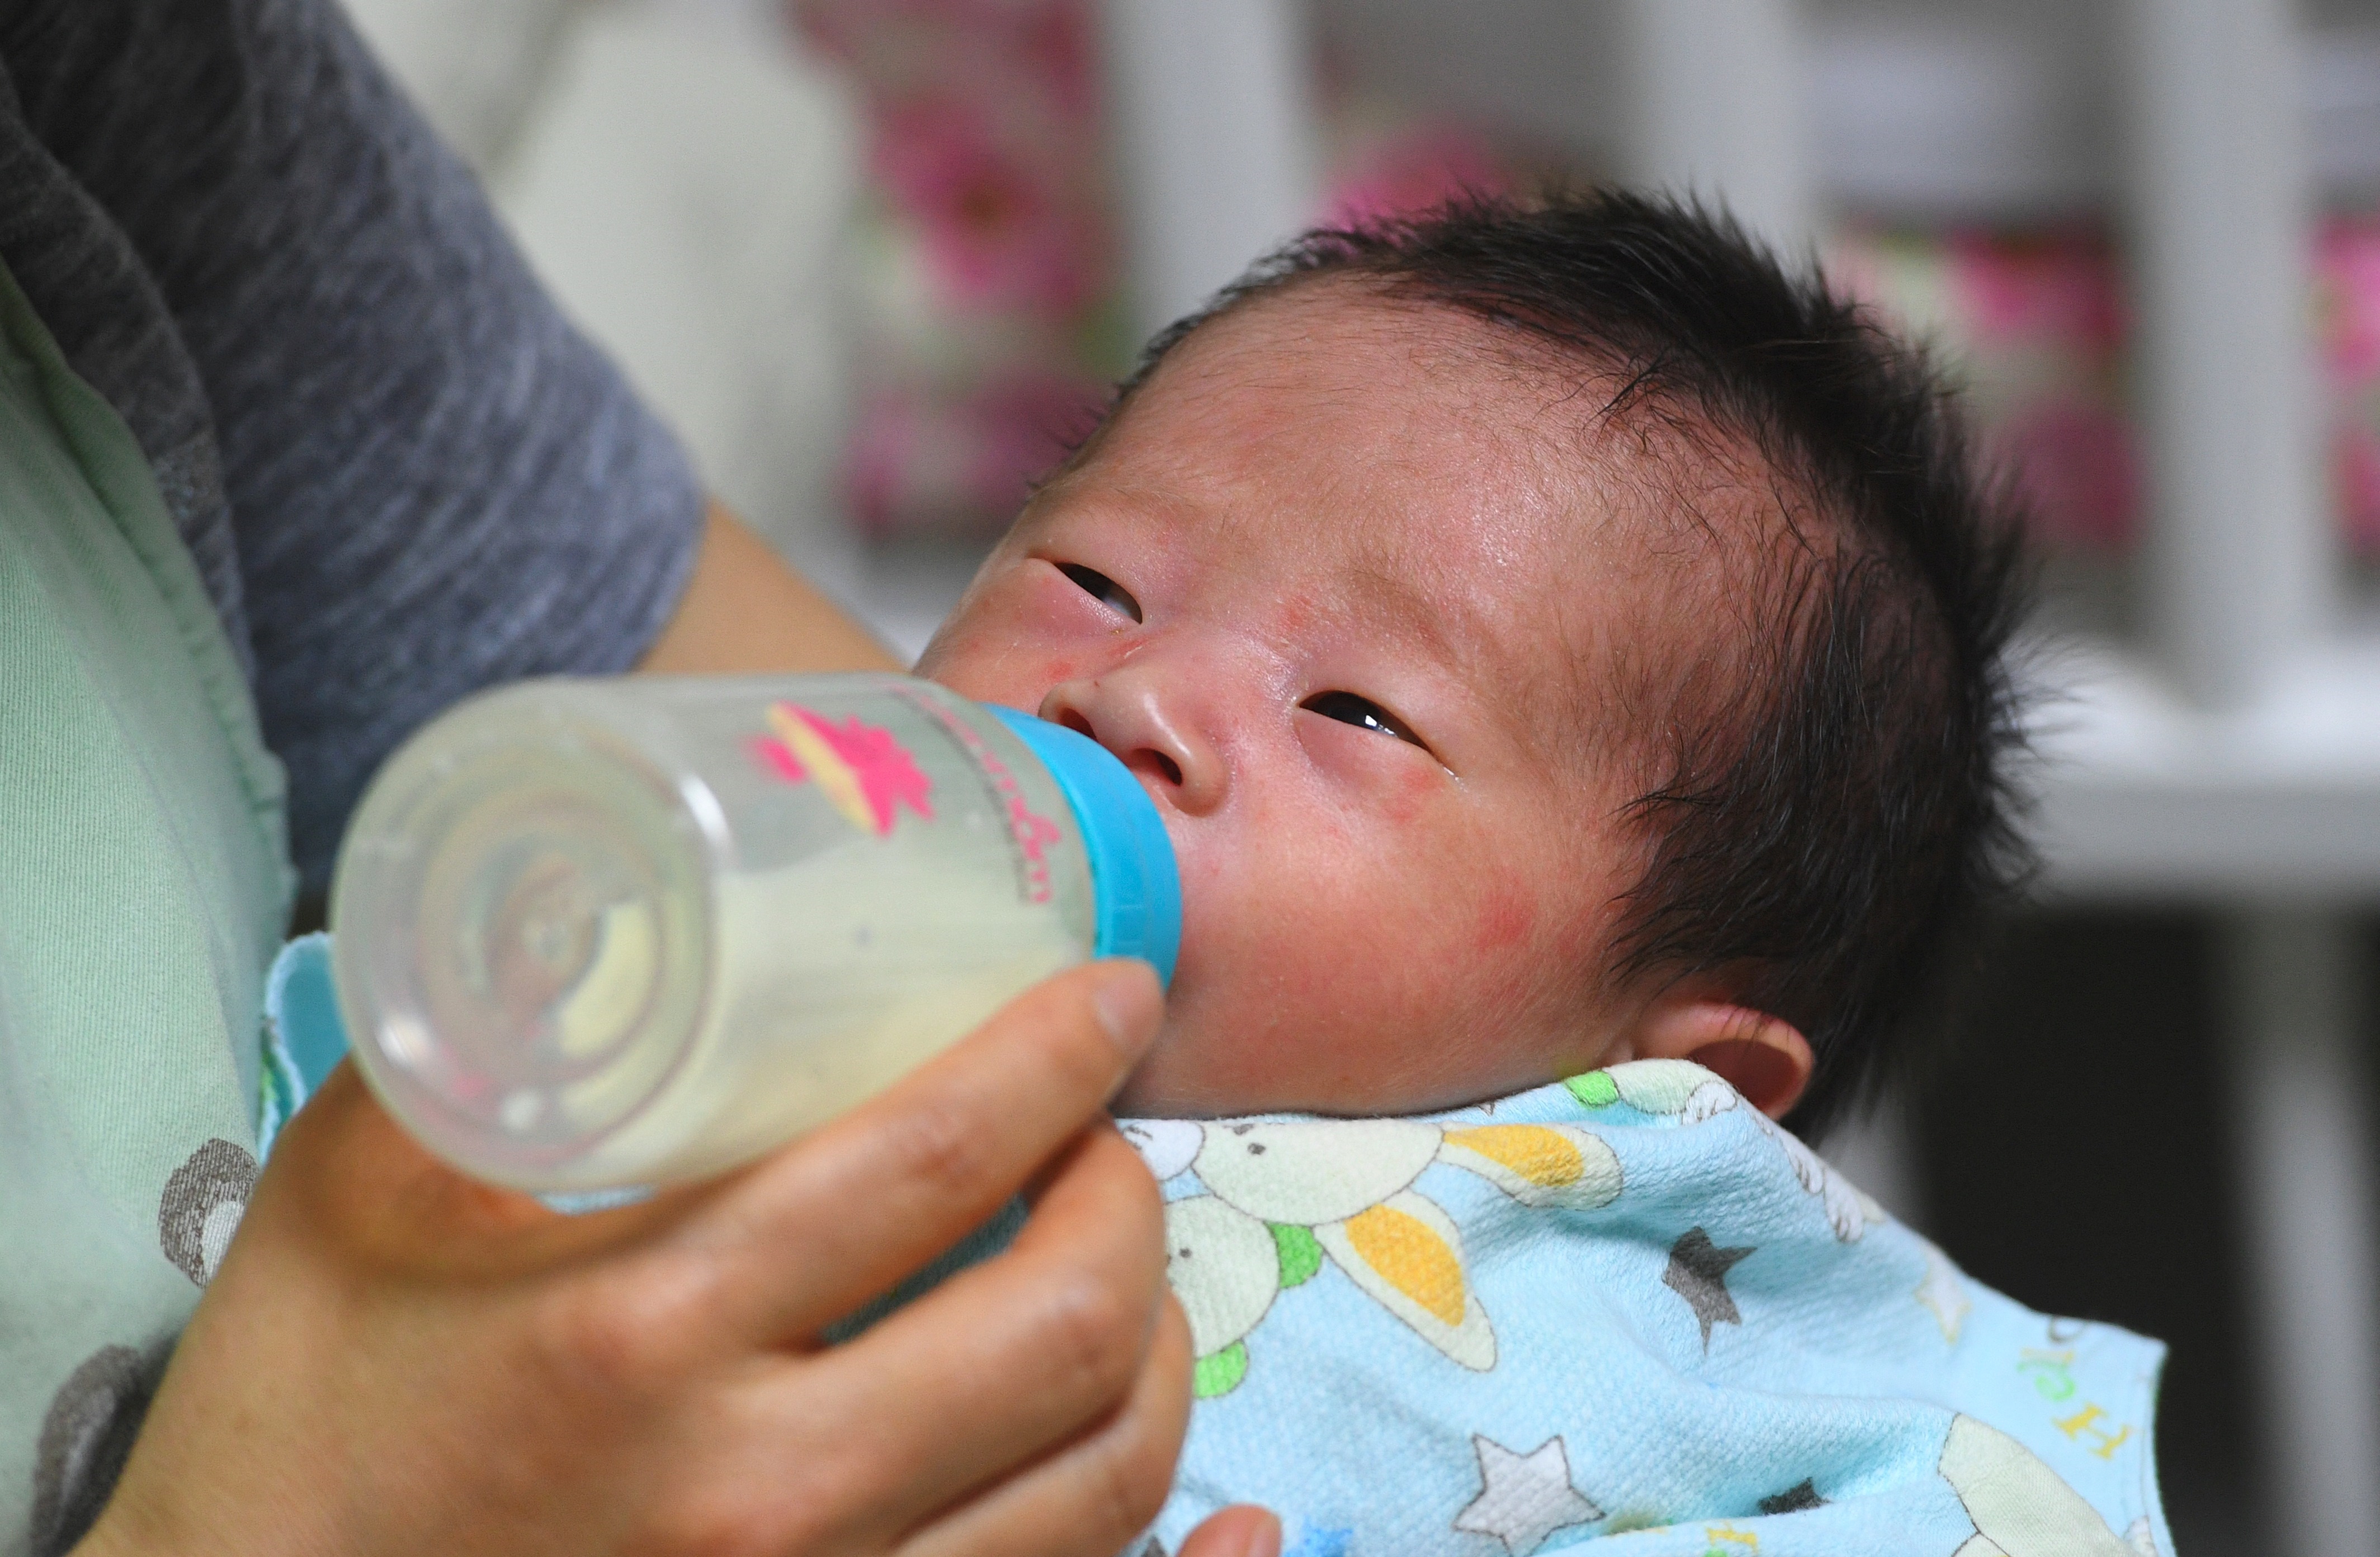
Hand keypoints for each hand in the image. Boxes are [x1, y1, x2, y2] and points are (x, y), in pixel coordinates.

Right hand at [79, 960, 1261, 1556]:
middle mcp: (760, 1489)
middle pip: (1065, 1323)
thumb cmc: (297, 1418)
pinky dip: (1183, 1555)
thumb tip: (621, 905)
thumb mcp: (351, 1195)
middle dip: (1128, 1198)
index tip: (1113, 994)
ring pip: (1105, 1478)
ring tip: (1123, 1276)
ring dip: (1159, 1348)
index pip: (933, 1159)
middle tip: (1105, 1135)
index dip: (1060, 1053)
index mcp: (642, 1331)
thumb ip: (495, 1043)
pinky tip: (1230, 1514)